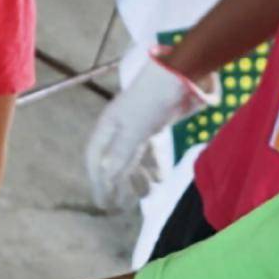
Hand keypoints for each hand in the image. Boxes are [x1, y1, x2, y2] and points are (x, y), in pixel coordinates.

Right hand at [83, 52, 215, 211]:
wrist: (181, 73)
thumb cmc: (153, 100)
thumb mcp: (135, 131)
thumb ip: (121, 155)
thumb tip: (108, 180)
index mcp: (108, 126)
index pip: (96, 158)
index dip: (97, 182)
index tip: (103, 203)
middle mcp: (120, 126)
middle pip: (113, 160)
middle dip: (118, 184)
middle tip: (122, 206)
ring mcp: (138, 124)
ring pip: (133, 157)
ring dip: (138, 177)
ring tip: (146, 193)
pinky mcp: (156, 122)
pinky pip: (150, 149)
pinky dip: (154, 164)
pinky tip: (161, 177)